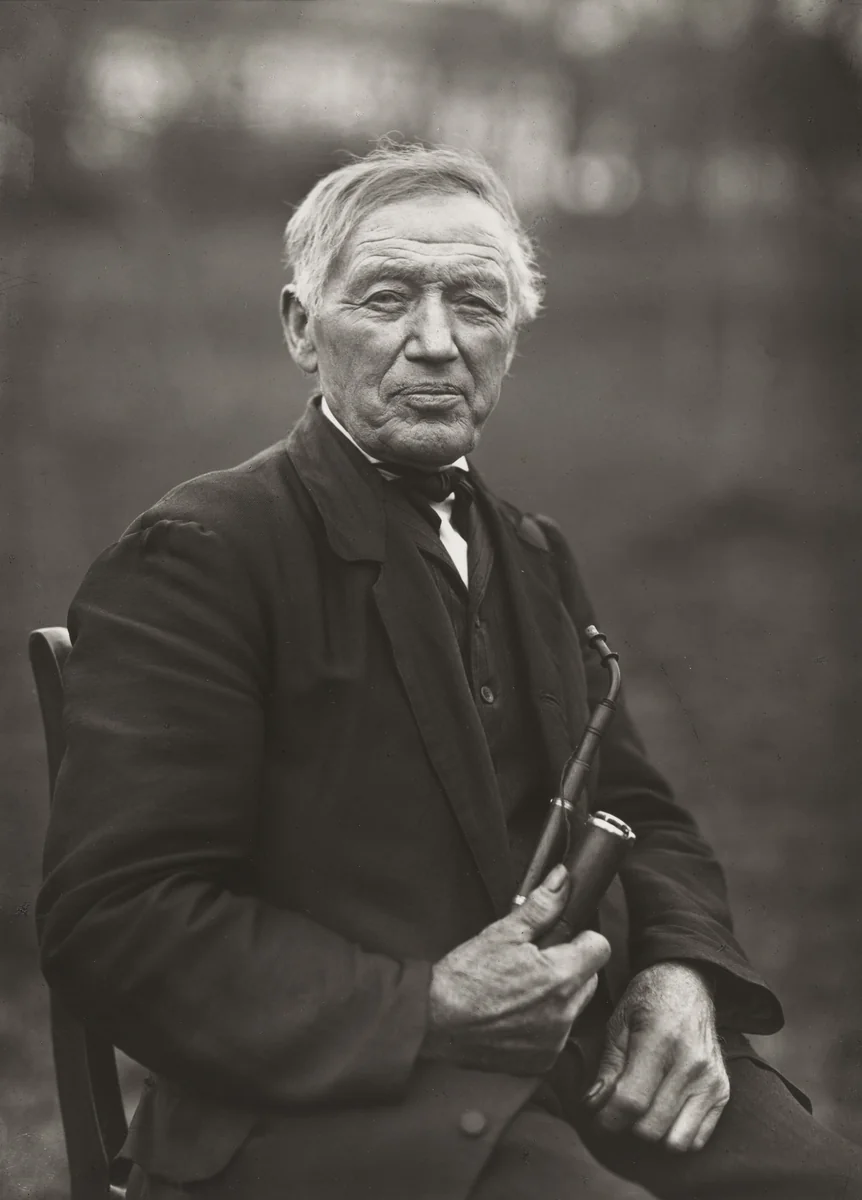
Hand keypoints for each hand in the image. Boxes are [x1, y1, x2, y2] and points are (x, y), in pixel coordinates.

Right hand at [422, 864, 610, 1075]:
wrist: (435, 1019)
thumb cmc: (466, 976)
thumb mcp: (503, 932)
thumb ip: (541, 906)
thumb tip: (563, 880)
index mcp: (561, 976)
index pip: (600, 948)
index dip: (581, 939)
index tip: (561, 941)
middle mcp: (565, 1012)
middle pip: (589, 978)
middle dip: (569, 967)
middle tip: (534, 963)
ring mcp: (554, 1039)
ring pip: (574, 1007)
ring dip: (557, 997)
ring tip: (521, 990)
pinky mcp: (541, 1060)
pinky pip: (556, 1034)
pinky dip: (543, 1024)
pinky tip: (516, 1014)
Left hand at [585, 962, 729, 1151]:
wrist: (688, 983)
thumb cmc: (648, 999)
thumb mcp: (618, 1022)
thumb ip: (607, 1067)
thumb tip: (593, 1106)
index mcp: (659, 1041)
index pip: (631, 1101)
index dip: (607, 1119)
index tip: (596, 1119)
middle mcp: (690, 1064)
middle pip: (651, 1127)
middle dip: (626, 1125)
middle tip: (616, 1111)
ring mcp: (710, 1080)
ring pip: (675, 1141)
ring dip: (652, 1134)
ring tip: (641, 1113)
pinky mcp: (723, 1091)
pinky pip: (699, 1139)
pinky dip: (677, 1136)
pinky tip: (664, 1114)